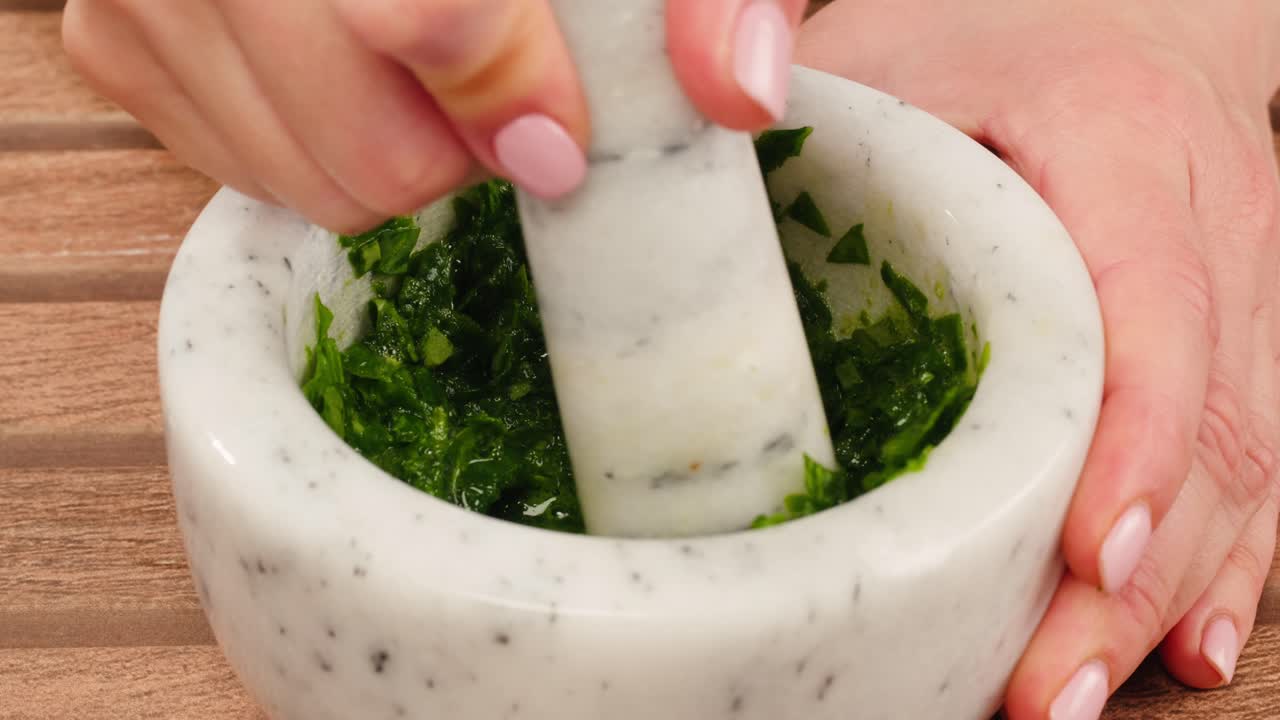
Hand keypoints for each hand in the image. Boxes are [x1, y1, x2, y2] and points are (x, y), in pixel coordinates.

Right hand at [62, 0, 806, 232]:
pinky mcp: (117, 39)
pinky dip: (321, 163)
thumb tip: (738, 93)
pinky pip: (240, 177)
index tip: (558, 136)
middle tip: (505, 107)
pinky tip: (359, 93)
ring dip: (403, 165)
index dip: (505, 94)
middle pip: (371, 148)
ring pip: (310, 184)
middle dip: (464, 157)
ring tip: (432, 90)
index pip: (425, 16)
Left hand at [799, 1, 1279, 716]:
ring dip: (1167, 601)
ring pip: (1244, 467)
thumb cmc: (989, 32)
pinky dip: (1221, 567)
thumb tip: (726, 101)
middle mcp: (1214, 225)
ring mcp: (1247, 288)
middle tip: (1042, 690)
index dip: (1131, 442)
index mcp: (1126, 145)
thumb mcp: (894, 38)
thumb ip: (791, 46)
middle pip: (1209, 426)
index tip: (1091, 557)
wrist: (1121, 15)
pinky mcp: (1241, 337)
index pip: (1154, 308)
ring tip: (1074, 695)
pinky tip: (1180, 648)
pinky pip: (1255, 463)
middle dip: (1130, 581)